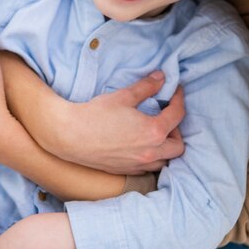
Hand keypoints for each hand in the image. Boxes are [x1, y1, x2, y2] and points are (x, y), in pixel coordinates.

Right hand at [61, 75, 184, 173]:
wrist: (70, 136)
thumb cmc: (96, 115)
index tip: (175, 91)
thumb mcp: (124, 96)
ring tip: (155, 133)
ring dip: (166, 147)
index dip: (179, 99)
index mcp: (153, 131)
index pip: (177, 115)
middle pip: (178, 145)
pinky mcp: (126, 171)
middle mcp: (150, 152)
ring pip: (165, 161)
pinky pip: (148, 168)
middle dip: (177, 130)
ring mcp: (138, 165)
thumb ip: (146, 87)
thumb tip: (162, 77)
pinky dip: (152, 158)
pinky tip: (141, 146)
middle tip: (166, 117)